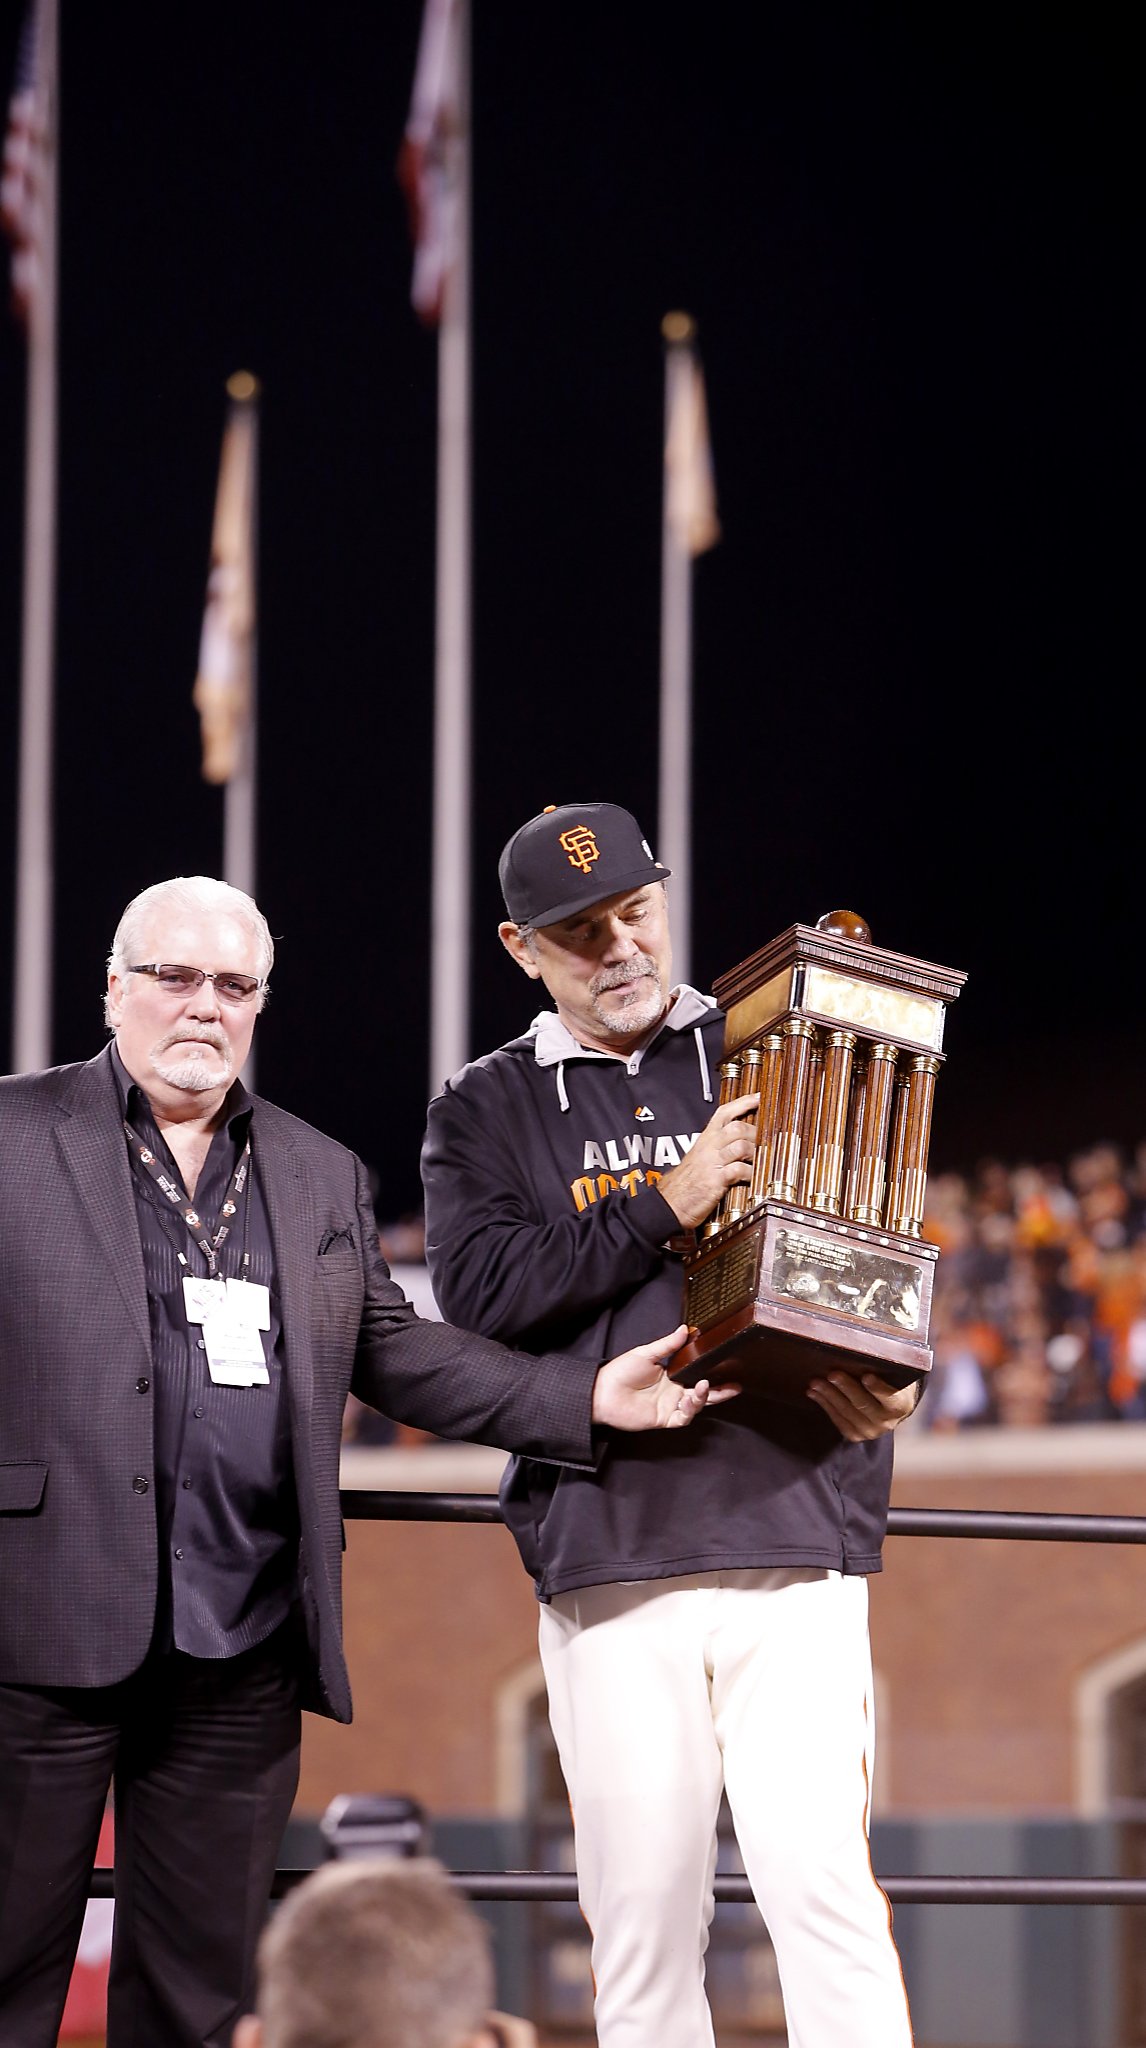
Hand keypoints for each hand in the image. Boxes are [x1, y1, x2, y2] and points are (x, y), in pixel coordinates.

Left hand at [592, 1323, 740, 1430]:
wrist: (603, 1392)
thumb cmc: (621, 1371)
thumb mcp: (646, 1353)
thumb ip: (667, 1344)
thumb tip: (685, 1329)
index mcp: (672, 1376)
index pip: (698, 1374)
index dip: (713, 1373)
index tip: (728, 1366)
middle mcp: (674, 1392)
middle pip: (703, 1393)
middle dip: (720, 1391)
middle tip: (736, 1386)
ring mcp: (670, 1406)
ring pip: (695, 1406)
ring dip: (703, 1397)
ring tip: (704, 1386)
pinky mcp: (664, 1419)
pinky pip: (682, 1418)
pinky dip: (689, 1410)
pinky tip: (689, 1400)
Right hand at [659, 1094, 760, 1230]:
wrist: (668, 1203)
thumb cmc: (685, 1183)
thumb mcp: (699, 1158)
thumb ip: (716, 1147)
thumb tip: (739, 1142)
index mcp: (705, 1139)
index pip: (724, 1112)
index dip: (743, 1102)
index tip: (759, 1097)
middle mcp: (708, 1147)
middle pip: (738, 1127)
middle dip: (756, 1132)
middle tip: (766, 1140)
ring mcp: (712, 1162)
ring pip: (741, 1145)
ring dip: (756, 1152)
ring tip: (761, 1160)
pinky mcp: (715, 1180)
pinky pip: (739, 1170)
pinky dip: (751, 1173)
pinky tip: (753, 1177)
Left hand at [805, 1370, 919, 1440]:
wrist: (889, 1406)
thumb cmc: (889, 1381)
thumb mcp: (894, 1372)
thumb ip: (885, 1362)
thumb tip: (865, 1341)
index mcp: (901, 1405)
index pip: (890, 1397)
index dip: (878, 1388)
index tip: (866, 1376)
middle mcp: (888, 1422)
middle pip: (864, 1404)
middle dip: (846, 1388)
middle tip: (832, 1374)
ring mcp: (871, 1431)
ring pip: (847, 1412)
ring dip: (829, 1395)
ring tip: (815, 1382)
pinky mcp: (855, 1434)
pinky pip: (838, 1420)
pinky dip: (824, 1405)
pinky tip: (813, 1393)